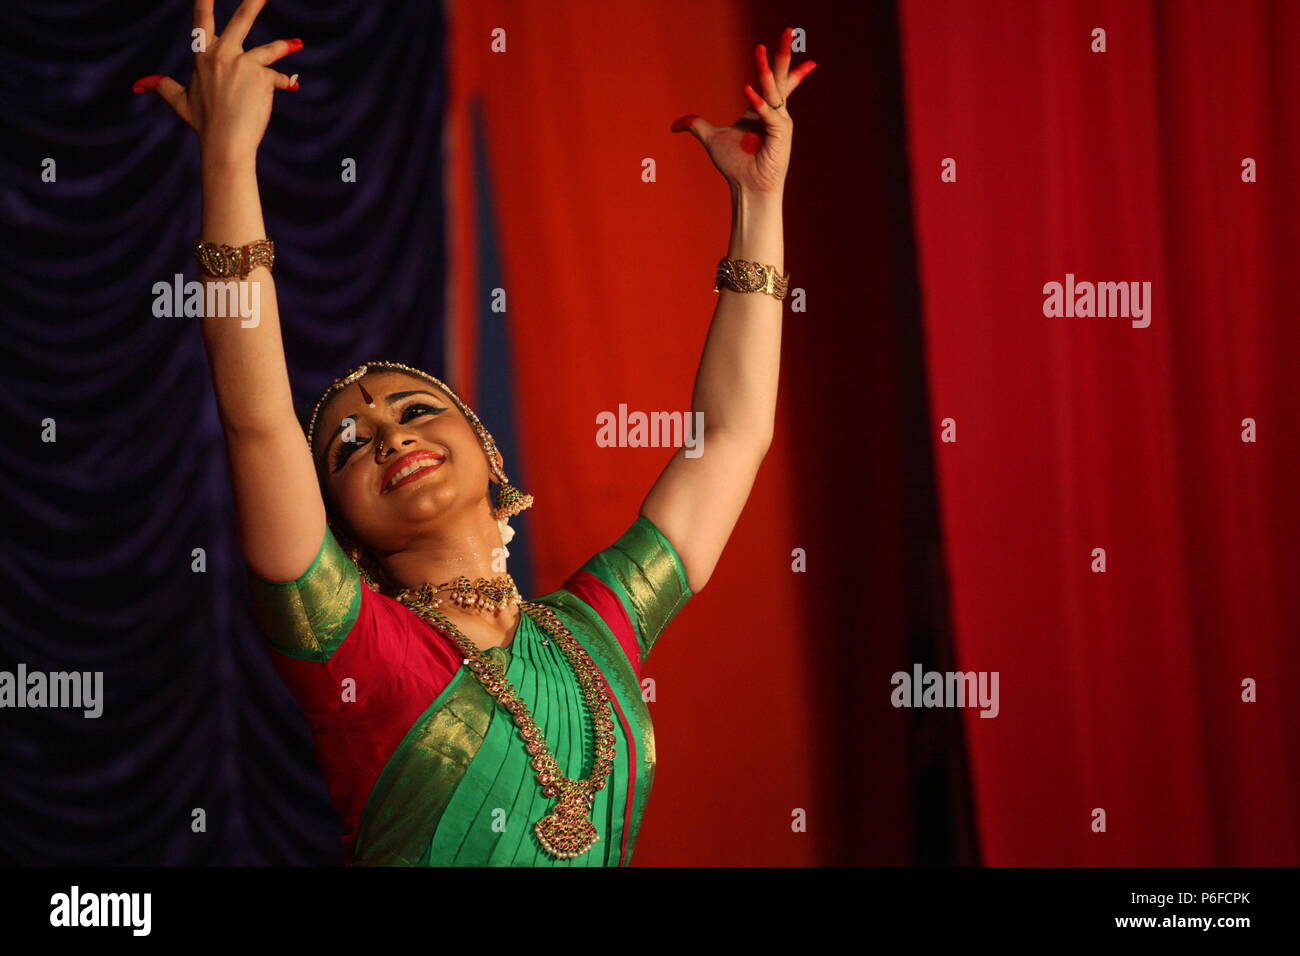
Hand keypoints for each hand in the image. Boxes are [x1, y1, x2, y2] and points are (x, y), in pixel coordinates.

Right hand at [132, 0, 301, 161]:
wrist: (225, 144)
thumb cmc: (205, 125)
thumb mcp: (181, 103)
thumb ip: (164, 87)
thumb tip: (140, 85)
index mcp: (204, 57)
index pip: (202, 20)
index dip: (204, 0)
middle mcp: (223, 55)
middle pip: (240, 21)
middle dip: (252, 4)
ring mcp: (244, 65)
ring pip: (269, 50)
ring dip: (283, 46)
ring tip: (296, 43)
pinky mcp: (262, 78)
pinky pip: (280, 78)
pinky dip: (285, 84)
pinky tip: (290, 88)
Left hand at [671, 26, 815, 195]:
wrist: (747, 187)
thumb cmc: (735, 166)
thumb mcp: (711, 139)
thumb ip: (697, 126)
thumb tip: (676, 124)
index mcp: (763, 111)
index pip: (775, 82)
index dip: (782, 66)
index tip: (784, 47)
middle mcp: (774, 114)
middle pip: (780, 77)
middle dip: (782, 54)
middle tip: (786, 30)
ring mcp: (780, 123)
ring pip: (774, 90)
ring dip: (765, 71)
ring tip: (759, 51)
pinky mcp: (780, 135)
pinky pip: (769, 114)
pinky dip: (758, 102)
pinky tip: (747, 91)